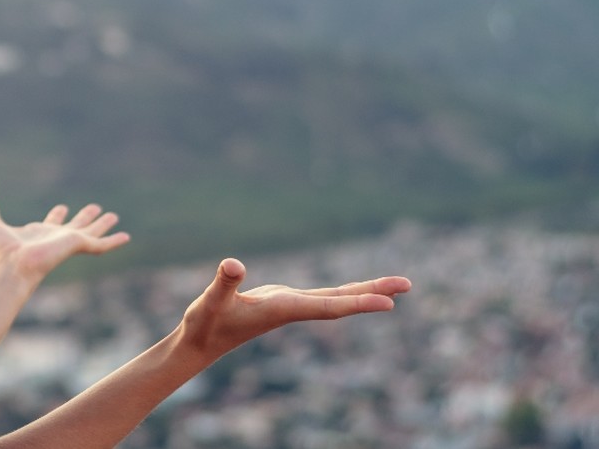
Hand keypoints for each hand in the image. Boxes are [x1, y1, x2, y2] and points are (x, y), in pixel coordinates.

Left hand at [0, 193, 129, 285]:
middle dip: (84, 218)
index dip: (56, 215)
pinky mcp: (77, 246)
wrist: (11, 268)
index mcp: (39, 234)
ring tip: (114, 216)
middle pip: (74, 225)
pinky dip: (113, 241)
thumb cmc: (0, 251)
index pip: (51, 223)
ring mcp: (67, 243)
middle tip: (96, 208)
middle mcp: (55, 238)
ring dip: (102, 225)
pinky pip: (100, 244)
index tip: (62, 208)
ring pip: (90, 232)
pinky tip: (125, 236)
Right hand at [177, 258, 411, 361]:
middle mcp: (293, 309)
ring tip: (396, 285)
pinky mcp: (284, 302)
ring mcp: (291, 306)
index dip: (357, 303)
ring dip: (365, 291)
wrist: (201, 345)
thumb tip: (233, 264)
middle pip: (341, 302)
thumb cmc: (205, 324)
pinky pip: (324, 297)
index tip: (389, 303)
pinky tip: (357, 289)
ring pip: (336, 298)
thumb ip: (223, 283)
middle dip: (374, 293)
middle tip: (408, 284)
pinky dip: (345, 292)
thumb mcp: (211, 302)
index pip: (328, 307)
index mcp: (282, 309)